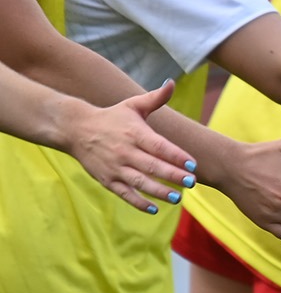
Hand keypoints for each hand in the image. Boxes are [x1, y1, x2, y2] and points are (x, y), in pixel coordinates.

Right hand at [60, 81, 197, 213]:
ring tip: (177, 198)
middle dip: (172, 175)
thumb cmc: (112, 117)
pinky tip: (154, 209)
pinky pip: (124, 193)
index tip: (193, 164)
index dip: (176, 155)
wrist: (76, 129)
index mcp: (135, 133)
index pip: (159, 146)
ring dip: (158, 191)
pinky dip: (138, 202)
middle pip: (152, 165)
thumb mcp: (133, 105)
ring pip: (139, 182)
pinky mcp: (106, 179)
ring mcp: (115, 167)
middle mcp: (125, 151)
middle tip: (191, 183)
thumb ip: (155, 98)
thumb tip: (172, 83)